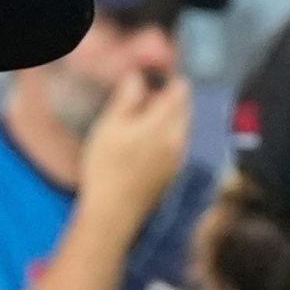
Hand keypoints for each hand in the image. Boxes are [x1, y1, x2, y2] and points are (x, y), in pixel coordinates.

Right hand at [76, 69, 197, 240]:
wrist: (114, 212)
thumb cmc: (106, 166)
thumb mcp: (110, 126)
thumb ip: (127, 98)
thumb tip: (138, 77)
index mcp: (164, 124)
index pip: (180, 91)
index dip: (168, 80)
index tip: (153, 79)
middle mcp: (178, 139)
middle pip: (183, 109)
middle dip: (169, 100)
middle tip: (144, 100)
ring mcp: (178, 159)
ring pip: (180, 128)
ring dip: (167, 119)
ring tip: (141, 122)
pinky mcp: (173, 174)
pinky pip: (176, 145)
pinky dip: (166, 137)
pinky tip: (146, 144)